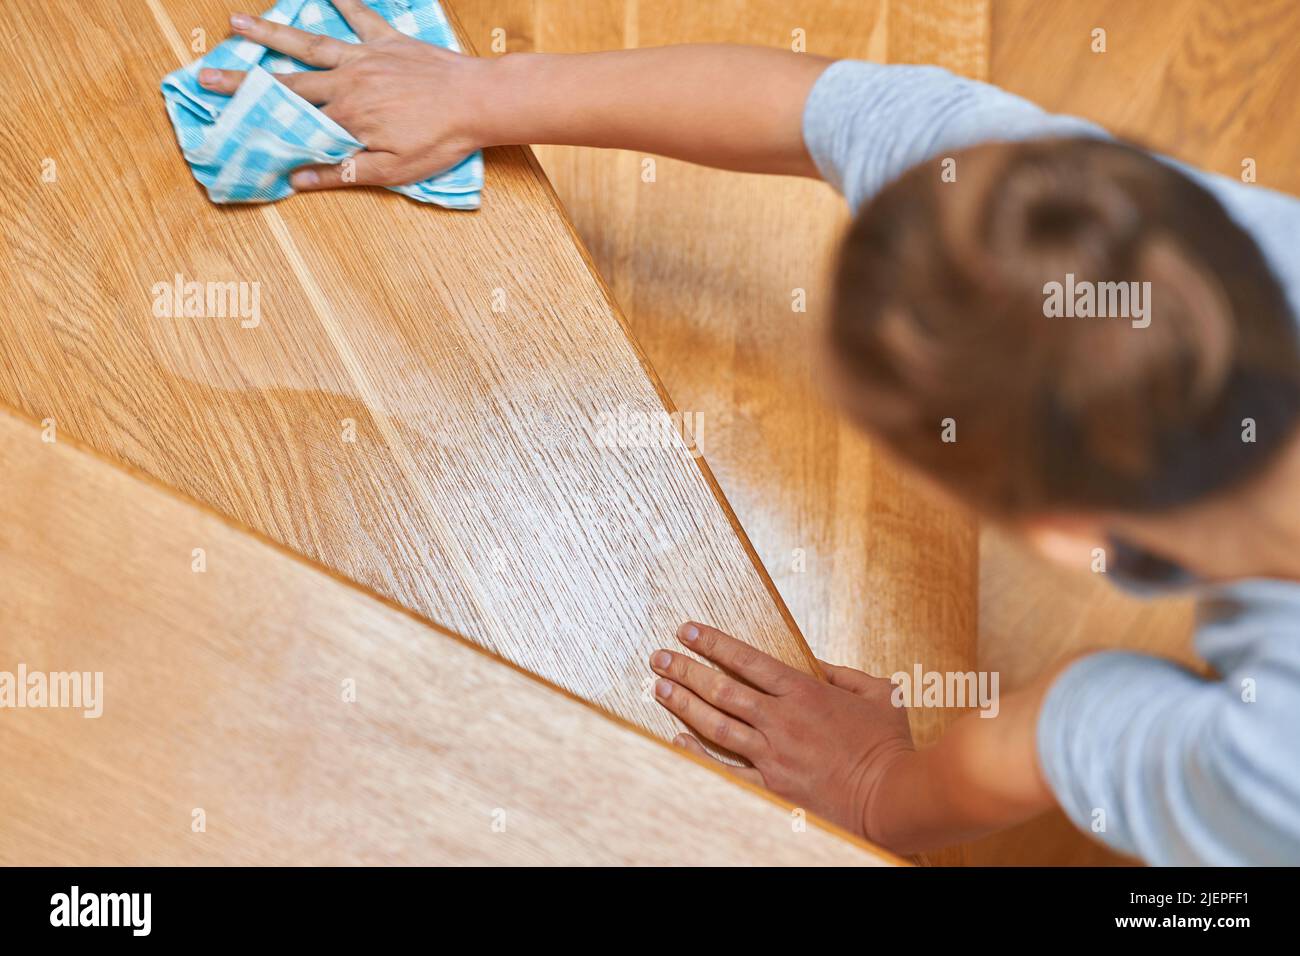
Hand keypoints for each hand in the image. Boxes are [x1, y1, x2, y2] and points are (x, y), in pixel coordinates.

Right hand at [198, 1, 492, 189]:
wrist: (478, 103)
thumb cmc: (439, 141)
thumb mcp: (392, 170)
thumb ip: (343, 173)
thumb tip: (297, 180)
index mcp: (345, 116)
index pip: (290, 116)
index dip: (253, 113)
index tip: (220, 111)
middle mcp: (347, 82)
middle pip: (286, 79)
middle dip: (244, 77)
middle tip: (207, 72)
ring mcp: (366, 57)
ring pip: (310, 43)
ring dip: (272, 33)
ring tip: (238, 21)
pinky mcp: (389, 41)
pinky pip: (360, 16)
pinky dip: (343, 1)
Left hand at [649, 622, 915, 842]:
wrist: (894, 798)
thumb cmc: (891, 745)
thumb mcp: (879, 693)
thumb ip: (844, 673)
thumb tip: (815, 663)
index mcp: (805, 692)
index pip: (746, 660)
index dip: (712, 643)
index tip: (686, 630)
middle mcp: (782, 720)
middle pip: (721, 689)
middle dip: (685, 670)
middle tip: (658, 657)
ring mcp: (774, 756)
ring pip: (717, 725)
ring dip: (684, 705)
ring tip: (659, 689)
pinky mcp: (773, 788)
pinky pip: (726, 770)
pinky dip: (698, 754)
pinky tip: (677, 741)